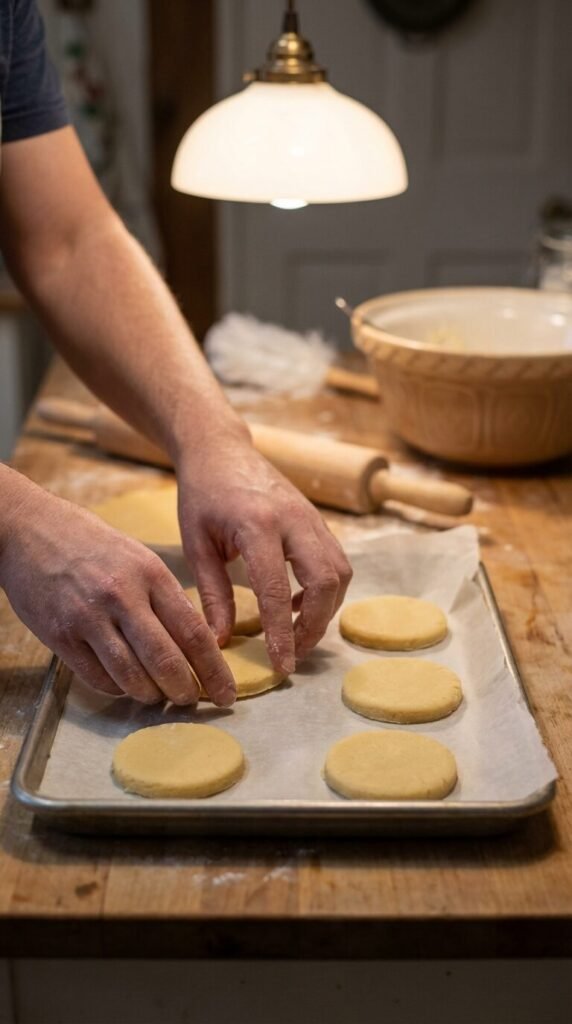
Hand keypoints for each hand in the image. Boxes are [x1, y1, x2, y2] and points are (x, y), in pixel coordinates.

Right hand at [0, 486, 235, 705]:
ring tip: (159, 696)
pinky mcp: (60, 635)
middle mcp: (122, 596)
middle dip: (186, 691)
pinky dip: (117, 689)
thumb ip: (165, 597)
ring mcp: (88, 617)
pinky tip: (124, 685)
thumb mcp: (138, 557)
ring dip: (151, 695)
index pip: (193, 632)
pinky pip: (97, 677)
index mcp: (150, 573)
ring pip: (131, 676)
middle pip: (166, 661)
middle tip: (193, 701)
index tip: (226, 692)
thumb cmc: (90, 543)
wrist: (28, 529)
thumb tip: (195, 643)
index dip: (214, 669)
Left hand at [176, 433, 351, 674]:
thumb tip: (219, 642)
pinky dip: (325, 590)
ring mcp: (312, 517)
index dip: (282, 633)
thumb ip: (211, 594)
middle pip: (325, 581)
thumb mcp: (196, 544)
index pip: (277, 590)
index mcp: (258, 524)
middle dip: (315, 625)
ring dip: (325, 609)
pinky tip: (297, 603)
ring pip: (339, 573)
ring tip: (296, 633)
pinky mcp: (318, 520)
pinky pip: (336, 561)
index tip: (282, 665)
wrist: (221, 449)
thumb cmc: (202, 494)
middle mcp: (294, 520)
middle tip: (293, 653)